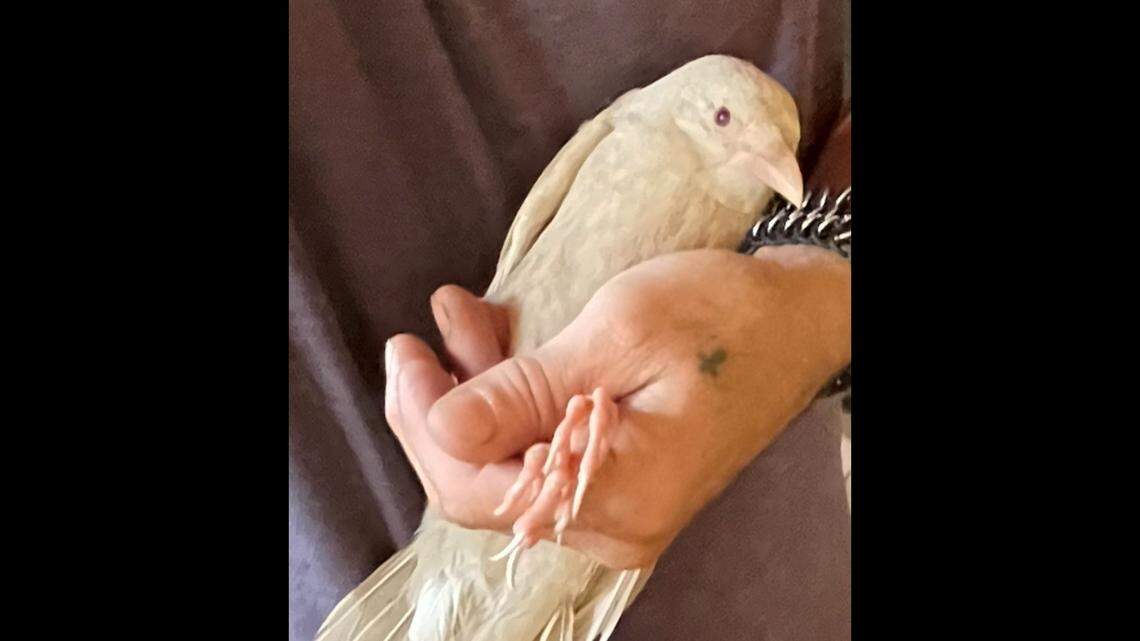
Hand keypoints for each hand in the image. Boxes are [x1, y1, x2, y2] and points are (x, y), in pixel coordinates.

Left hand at [387, 246, 849, 568]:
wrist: (799, 323)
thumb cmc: (725, 317)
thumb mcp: (618, 334)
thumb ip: (525, 391)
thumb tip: (439, 427)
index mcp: (623, 494)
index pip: (480, 489)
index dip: (424, 423)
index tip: (405, 353)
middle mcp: (618, 524)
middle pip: (486, 487)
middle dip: (441, 409)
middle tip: (420, 338)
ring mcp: (621, 511)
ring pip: (510, 468)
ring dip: (476, 396)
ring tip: (462, 320)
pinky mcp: (622, 485)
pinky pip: (542, 458)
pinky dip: (512, 404)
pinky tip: (496, 345)